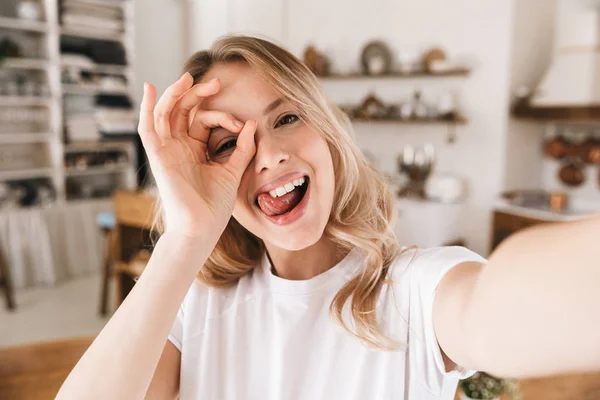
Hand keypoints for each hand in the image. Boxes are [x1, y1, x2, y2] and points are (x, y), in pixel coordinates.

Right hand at [138, 72, 255, 238]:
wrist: (202, 228)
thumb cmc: (215, 205)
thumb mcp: (233, 171)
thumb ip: (243, 147)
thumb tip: (251, 123)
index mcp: (195, 150)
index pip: (204, 121)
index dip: (223, 116)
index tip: (241, 124)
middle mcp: (179, 147)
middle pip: (183, 111)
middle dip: (197, 94)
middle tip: (216, 83)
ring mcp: (167, 151)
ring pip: (165, 113)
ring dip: (175, 93)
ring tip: (188, 77)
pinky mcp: (157, 157)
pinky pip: (147, 128)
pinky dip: (146, 108)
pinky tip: (148, 88)